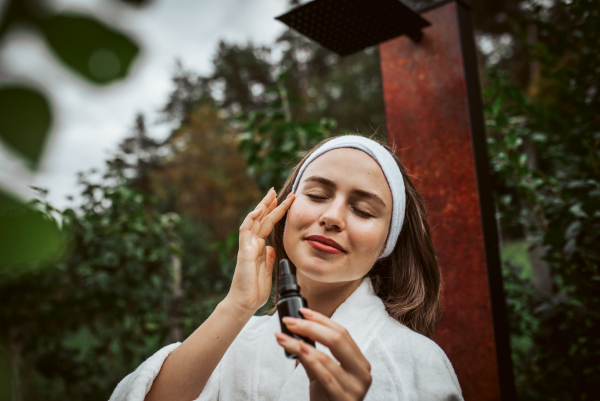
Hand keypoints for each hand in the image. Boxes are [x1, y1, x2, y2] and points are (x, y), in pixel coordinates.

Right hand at [225, 188, 294, 313]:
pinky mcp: (244, 251)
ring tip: (271, 193)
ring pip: (254, 220)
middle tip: (276, 189)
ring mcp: (247, 246)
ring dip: (263, 206)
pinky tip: (259, 209)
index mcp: (259, 248)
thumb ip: (269, 258)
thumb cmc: (255, 291)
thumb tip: (272, 248)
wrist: (245, 303)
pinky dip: (251, 218)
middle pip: (261, 218)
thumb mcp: (268, 271)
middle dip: (269, 203)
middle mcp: (252, 244)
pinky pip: (246, 230)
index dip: (275, 212)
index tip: (285, 200)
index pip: (267, 225)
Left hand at [275, 308, 371, 400]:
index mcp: (360, 363)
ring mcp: (355, 388)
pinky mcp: (344, 400)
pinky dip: (308, 360)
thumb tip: (297, 330)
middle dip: (310, 327)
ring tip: (283, 337)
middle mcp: (362, 374)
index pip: (342, 333)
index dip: (321, 319)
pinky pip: (324, 376)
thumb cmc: (327, 398)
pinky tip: (295, 350)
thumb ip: (314, 353)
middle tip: (289, 322)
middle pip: (337, 340)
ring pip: (327, 357)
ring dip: (300, 344)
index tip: (301, 312)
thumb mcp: (323, 373)